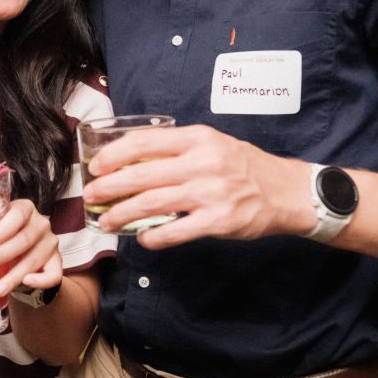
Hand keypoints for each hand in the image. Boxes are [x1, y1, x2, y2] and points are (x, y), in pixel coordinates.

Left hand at [0, 199, 62, 297]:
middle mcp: (40, 224)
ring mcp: (50, 244)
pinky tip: (27, 283)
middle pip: (24, 238)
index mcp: (23, 209)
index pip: (17, 213)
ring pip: (34, 260)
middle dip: (2, 254)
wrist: (20, 257)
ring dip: (14, 275)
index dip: (4, 227)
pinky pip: (54, 274)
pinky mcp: (56, 263)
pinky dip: (42, 280)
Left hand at [84, 125, 313, 248]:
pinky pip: (175, 231)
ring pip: (152, 204)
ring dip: (122, 215)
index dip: (113, 156)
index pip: (144, 142)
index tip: (96, 167)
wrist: (287, 191)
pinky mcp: (219, 221)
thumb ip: (177, 149)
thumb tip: (131, 160)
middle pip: (141, 175)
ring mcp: (211, 193)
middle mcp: (203, 163)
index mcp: (198, 139)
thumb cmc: (245, 167)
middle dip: (108, 188)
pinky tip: (142, 238)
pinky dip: (153, 237)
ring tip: (106, 222)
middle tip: (90, 198)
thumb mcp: (213, 144)